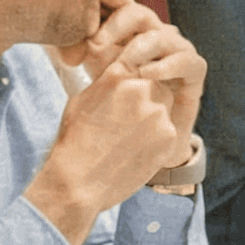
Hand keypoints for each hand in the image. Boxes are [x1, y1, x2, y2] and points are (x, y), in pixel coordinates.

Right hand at [26, 57, 185, 244]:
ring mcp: (159, 111)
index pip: (137, 60)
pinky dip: (157, 139)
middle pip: (155, 82)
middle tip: (126, 121)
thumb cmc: (74, 142)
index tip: (125, 92)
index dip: (132, 76)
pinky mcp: (170, 134)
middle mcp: (143, 87)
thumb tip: (122, 70)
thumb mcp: (82, 99)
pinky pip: (168, 129)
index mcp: (119, 75)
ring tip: (128, 139)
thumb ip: (108, 80)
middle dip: (146, 97)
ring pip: (164, 106)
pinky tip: (136, 152)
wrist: (77, 184)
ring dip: (152, 117)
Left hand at [62, 0, 204, 164]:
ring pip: (161, 34)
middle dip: (117, 24)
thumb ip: (86, 58)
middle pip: (139, 12)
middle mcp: (154, 32)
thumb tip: (67, 50)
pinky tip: (147, 75)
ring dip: (139, 47)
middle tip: (96, 43)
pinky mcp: (194, 69)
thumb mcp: (98, 77)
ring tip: (123, 65)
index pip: (118, 1)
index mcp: (129, 30)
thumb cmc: (119, 104)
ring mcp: (177, 49)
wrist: (146, 140)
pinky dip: (165, 66)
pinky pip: (184, 60)